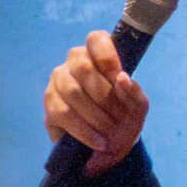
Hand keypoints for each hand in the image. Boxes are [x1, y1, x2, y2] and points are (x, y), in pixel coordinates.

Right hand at [42, 29, 148, 175]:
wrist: (108, 146)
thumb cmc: (123, 118)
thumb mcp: (137, 107)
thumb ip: (133, 92)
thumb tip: (122, 78)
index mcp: (97, 55)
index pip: (96, 39)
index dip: (107, 57)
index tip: (119, 78)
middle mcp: (74, 63)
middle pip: (83, 67)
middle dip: (104, 96)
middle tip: (118, 118)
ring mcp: (57, 82)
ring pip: (72, 91)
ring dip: (95, 116)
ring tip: (109, 133)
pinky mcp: (49, 105)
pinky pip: (63, 113)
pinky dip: (84, 130)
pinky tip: (97, 141)